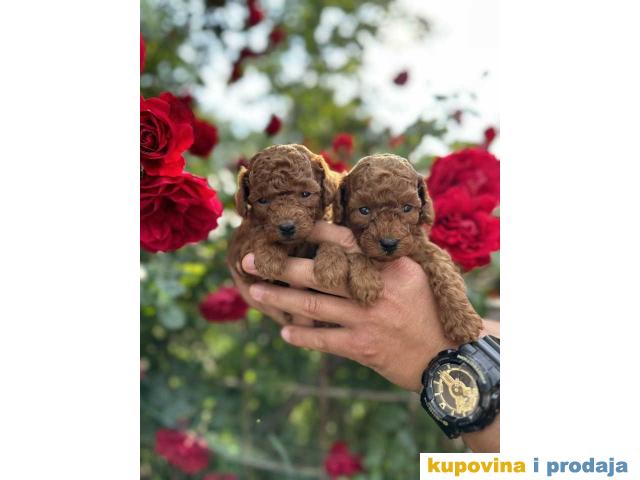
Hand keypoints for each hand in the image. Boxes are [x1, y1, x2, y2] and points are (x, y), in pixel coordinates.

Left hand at [239, 221, 460, 392]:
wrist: (448, 356)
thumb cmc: (430, 311)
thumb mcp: (415, 275)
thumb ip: (383, 261)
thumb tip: (345, 245)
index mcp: (388, 264)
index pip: (343, 241)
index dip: (312, 233)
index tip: (287, 228)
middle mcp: (375, 288)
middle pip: (317, 273)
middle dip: (279, 266)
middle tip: (251, 261)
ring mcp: (367, 318)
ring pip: (312, 305)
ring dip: (280, 299)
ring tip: (257, 292)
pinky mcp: (363, 347)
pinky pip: (323, 340)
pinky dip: (302, 336)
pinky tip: (285, 333)